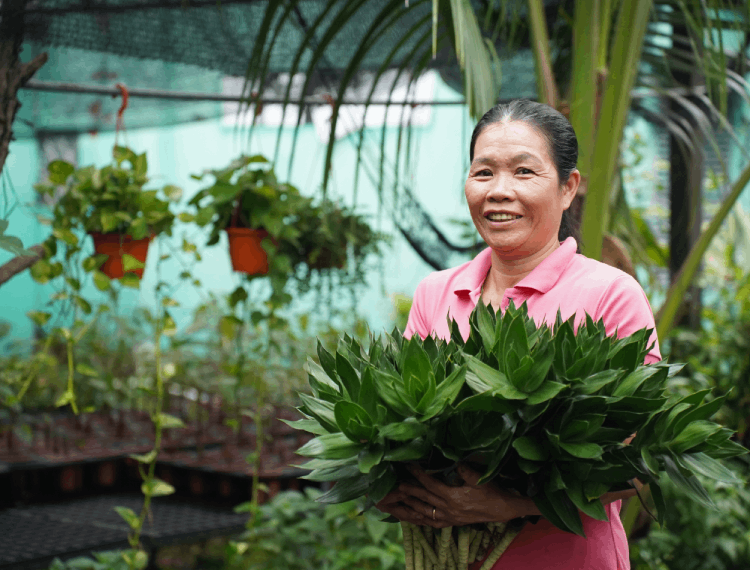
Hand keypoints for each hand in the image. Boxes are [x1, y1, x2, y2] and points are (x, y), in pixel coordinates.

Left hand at [376, 463, 534, 527]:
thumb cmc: (491, 492)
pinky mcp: (451, 523)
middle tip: (395, 484)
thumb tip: (454, 461)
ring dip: (410, 506)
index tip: (409, 466)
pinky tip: (413, 516)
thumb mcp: (479, 478)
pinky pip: (432, 523)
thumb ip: (465, 470)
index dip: (418, 475)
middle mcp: (447, 510)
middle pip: (423, 499)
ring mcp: (448, 518)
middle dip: (409, 491)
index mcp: (452, 497)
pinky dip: (421, 520)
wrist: (502, 510)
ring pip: (424, 513)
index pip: (430, 485)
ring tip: (398, 500)